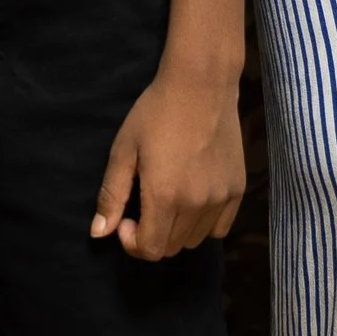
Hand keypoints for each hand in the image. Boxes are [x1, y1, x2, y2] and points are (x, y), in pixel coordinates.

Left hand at [91, 60, 244, 259]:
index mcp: (165, 196)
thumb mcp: (124, 150)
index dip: (132, 243)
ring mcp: (221, 198)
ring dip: (176, 231)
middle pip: (171, 248)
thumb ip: (112, 195)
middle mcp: (196, 204)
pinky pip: (220, 227)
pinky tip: (192, 199)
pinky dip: (202, 224)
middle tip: (143, 207)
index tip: (126, 219)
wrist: (202, 85)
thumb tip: (99, 234)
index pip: (150, 250)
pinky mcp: (238, 189)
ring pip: (195, 240)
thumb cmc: (155, 112)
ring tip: (168, 201)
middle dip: (151, 237)